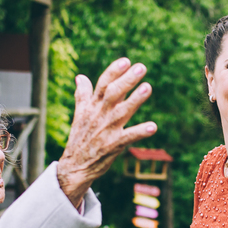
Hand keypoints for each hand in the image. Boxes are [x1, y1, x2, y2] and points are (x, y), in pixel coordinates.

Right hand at [57, 58, 155, 206]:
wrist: (75, 166)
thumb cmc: (80, 138)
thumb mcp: (79, 114)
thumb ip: (82, 94)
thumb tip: (80, 76)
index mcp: (92, 106)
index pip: (102, 84)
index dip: (114, 72)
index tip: (126, 61)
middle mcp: (99, 115)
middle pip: (113, 93)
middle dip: (126, 80)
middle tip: (141, 67)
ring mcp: (107, 130)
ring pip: (122, 112)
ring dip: (135, 100)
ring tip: (148, 87)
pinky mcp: (113, 145)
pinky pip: (128, 137)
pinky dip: (140, 132)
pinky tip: (152, 127)